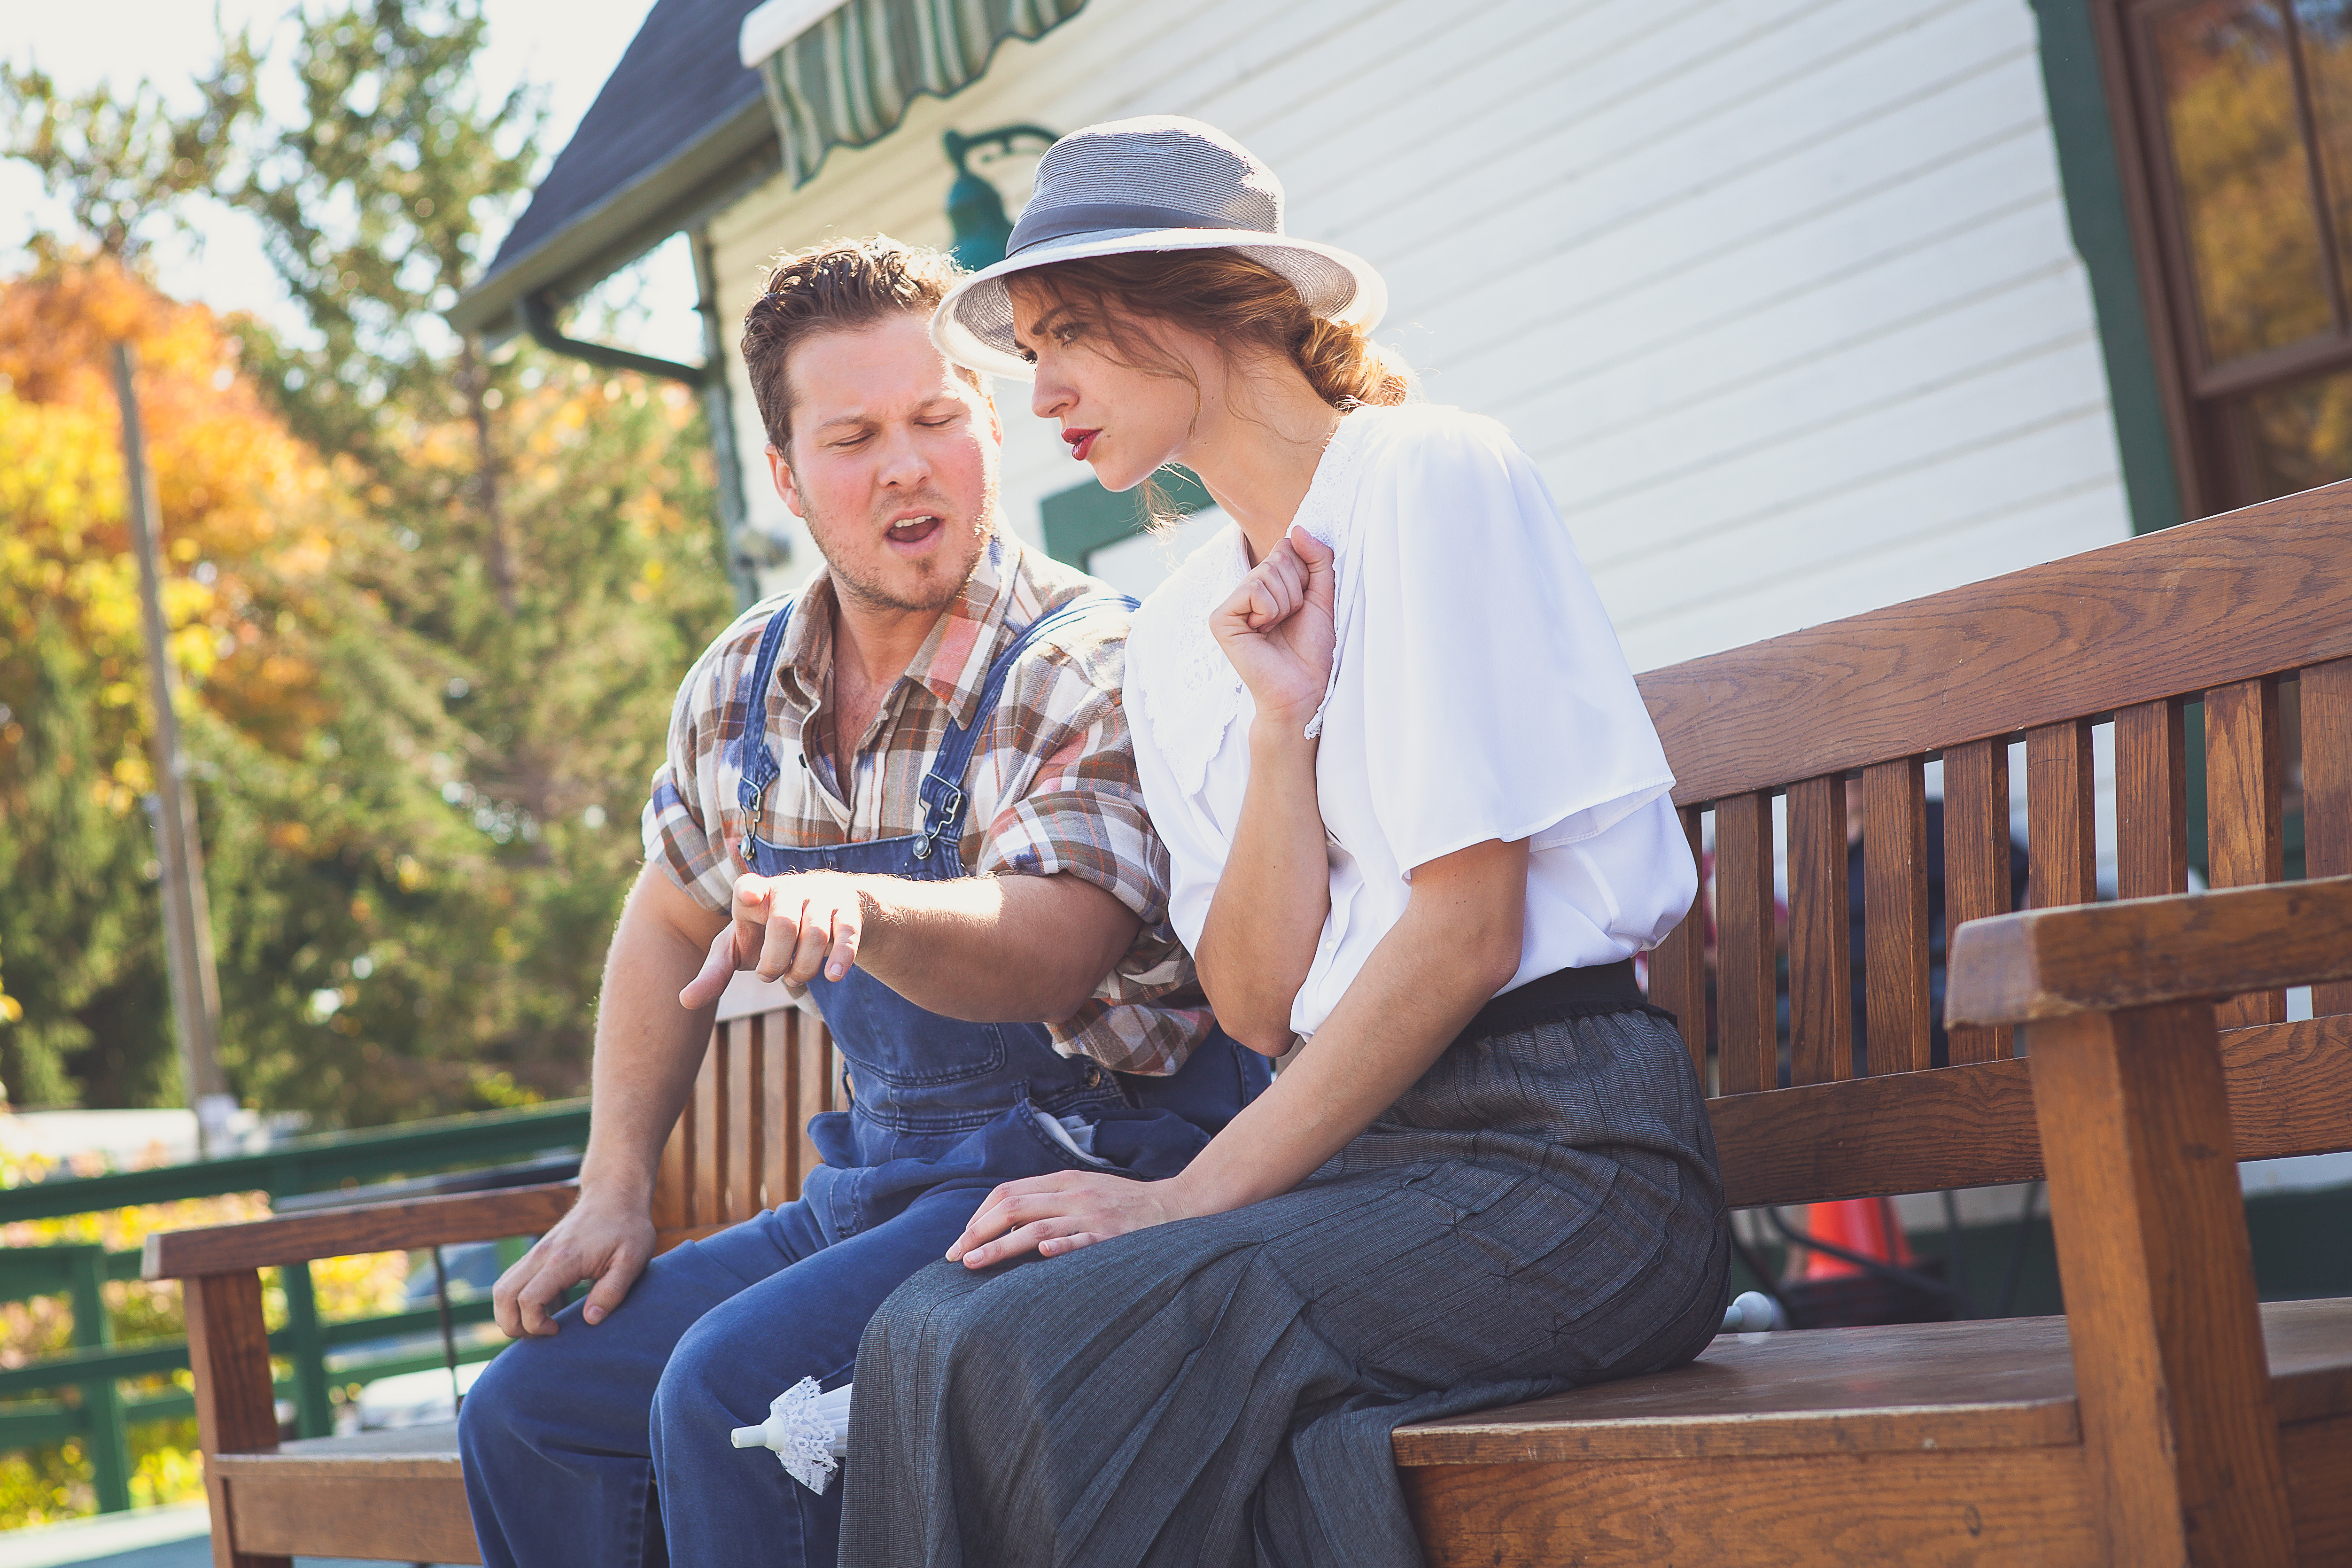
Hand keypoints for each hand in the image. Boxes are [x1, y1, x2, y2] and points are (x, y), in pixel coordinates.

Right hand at [491, 1189, 656, 1336]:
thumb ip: (612, 1291)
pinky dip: (514, 1300)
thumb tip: (591, 1320)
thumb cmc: (627, 1228)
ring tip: (537, 1325)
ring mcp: (536, 1252)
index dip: (536, 1325)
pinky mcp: (537, 1252)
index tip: (558, 1330)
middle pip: (503, 1296)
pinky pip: (511, 1279)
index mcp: (564, 1259)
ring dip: (509, 1313)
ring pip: (501, 1288)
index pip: (529, 1300)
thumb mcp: (632, 1260)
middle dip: (513, 1325)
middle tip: (542, 1333)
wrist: (615, 1194)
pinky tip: (539, 1308)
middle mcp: (542, 1254)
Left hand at [678, 870, 867, 1009]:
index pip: (749, 885)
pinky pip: (847, 934)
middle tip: (769, 976)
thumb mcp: (737, 950)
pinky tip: (833, 977)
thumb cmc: (766, 933)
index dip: (749, 890)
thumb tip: (685, 1001)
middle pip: (785, 924)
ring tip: (794, 978)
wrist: (821, 912)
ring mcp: (821, 897)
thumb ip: (714, 973)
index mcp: (753, 894)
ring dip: (804, 968)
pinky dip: (841, 957)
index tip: (749, 894)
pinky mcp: (847, 910)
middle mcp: (788, 889)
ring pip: (817, 934)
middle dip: (776, 962)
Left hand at [947, 1170, 1198, 1266]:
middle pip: (1013, 1207)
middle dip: (978, 1232)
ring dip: (1000, 1247)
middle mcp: (1073, 1195)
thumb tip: (1008, 1227)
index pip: (1008, 1192)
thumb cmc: (1125, 1204)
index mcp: (1063, 1182)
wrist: (1176, 1205)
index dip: (979, 1216)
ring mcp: (1092, 1215)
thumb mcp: (1084, 1192)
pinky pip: (1083, 1240)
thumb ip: (1049, 1202)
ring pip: (1036, 1227)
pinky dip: (1061, 1246)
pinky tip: (1041, 1255)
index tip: (962, 1241)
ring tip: (973, 1263)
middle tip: (955, 1256)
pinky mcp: (1113, 1236)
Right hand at [1210, 526, 1335, 728]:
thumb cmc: (1311, 650)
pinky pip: (1253, 590)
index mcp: (1266, 585)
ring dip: (1286, 603)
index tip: (1303, 605)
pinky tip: (1263, 632)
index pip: (1286, 548)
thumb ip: (1318, 559)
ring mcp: (1230, 604)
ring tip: (1278, 629)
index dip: (1305, 574)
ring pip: (1266, 573)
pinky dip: (1269, 611)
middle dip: (1297, 590)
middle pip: (1277, 558)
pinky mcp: (1220, 619)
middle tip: (1291, 621)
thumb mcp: (1323, 597)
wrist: (1302, 690)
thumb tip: (1298, 528)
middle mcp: (1245, 591)